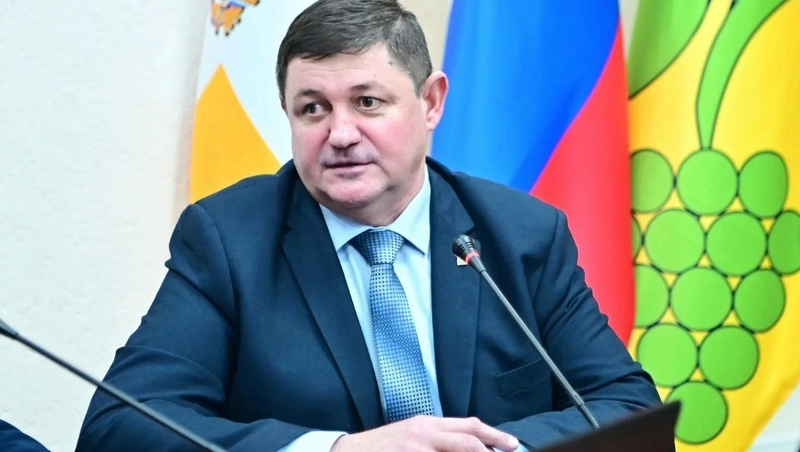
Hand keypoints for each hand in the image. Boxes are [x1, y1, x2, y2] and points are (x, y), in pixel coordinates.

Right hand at [330, 415, 519, 451]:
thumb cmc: (383, 446)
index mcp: (428, 425)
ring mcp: (415, 450)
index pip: (468, 426)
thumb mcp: (412, 435)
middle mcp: (424, 434)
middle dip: (490, 450)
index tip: (511, 445)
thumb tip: (469, 445)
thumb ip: (438, 438)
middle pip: (467, 439)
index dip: (493, 435)